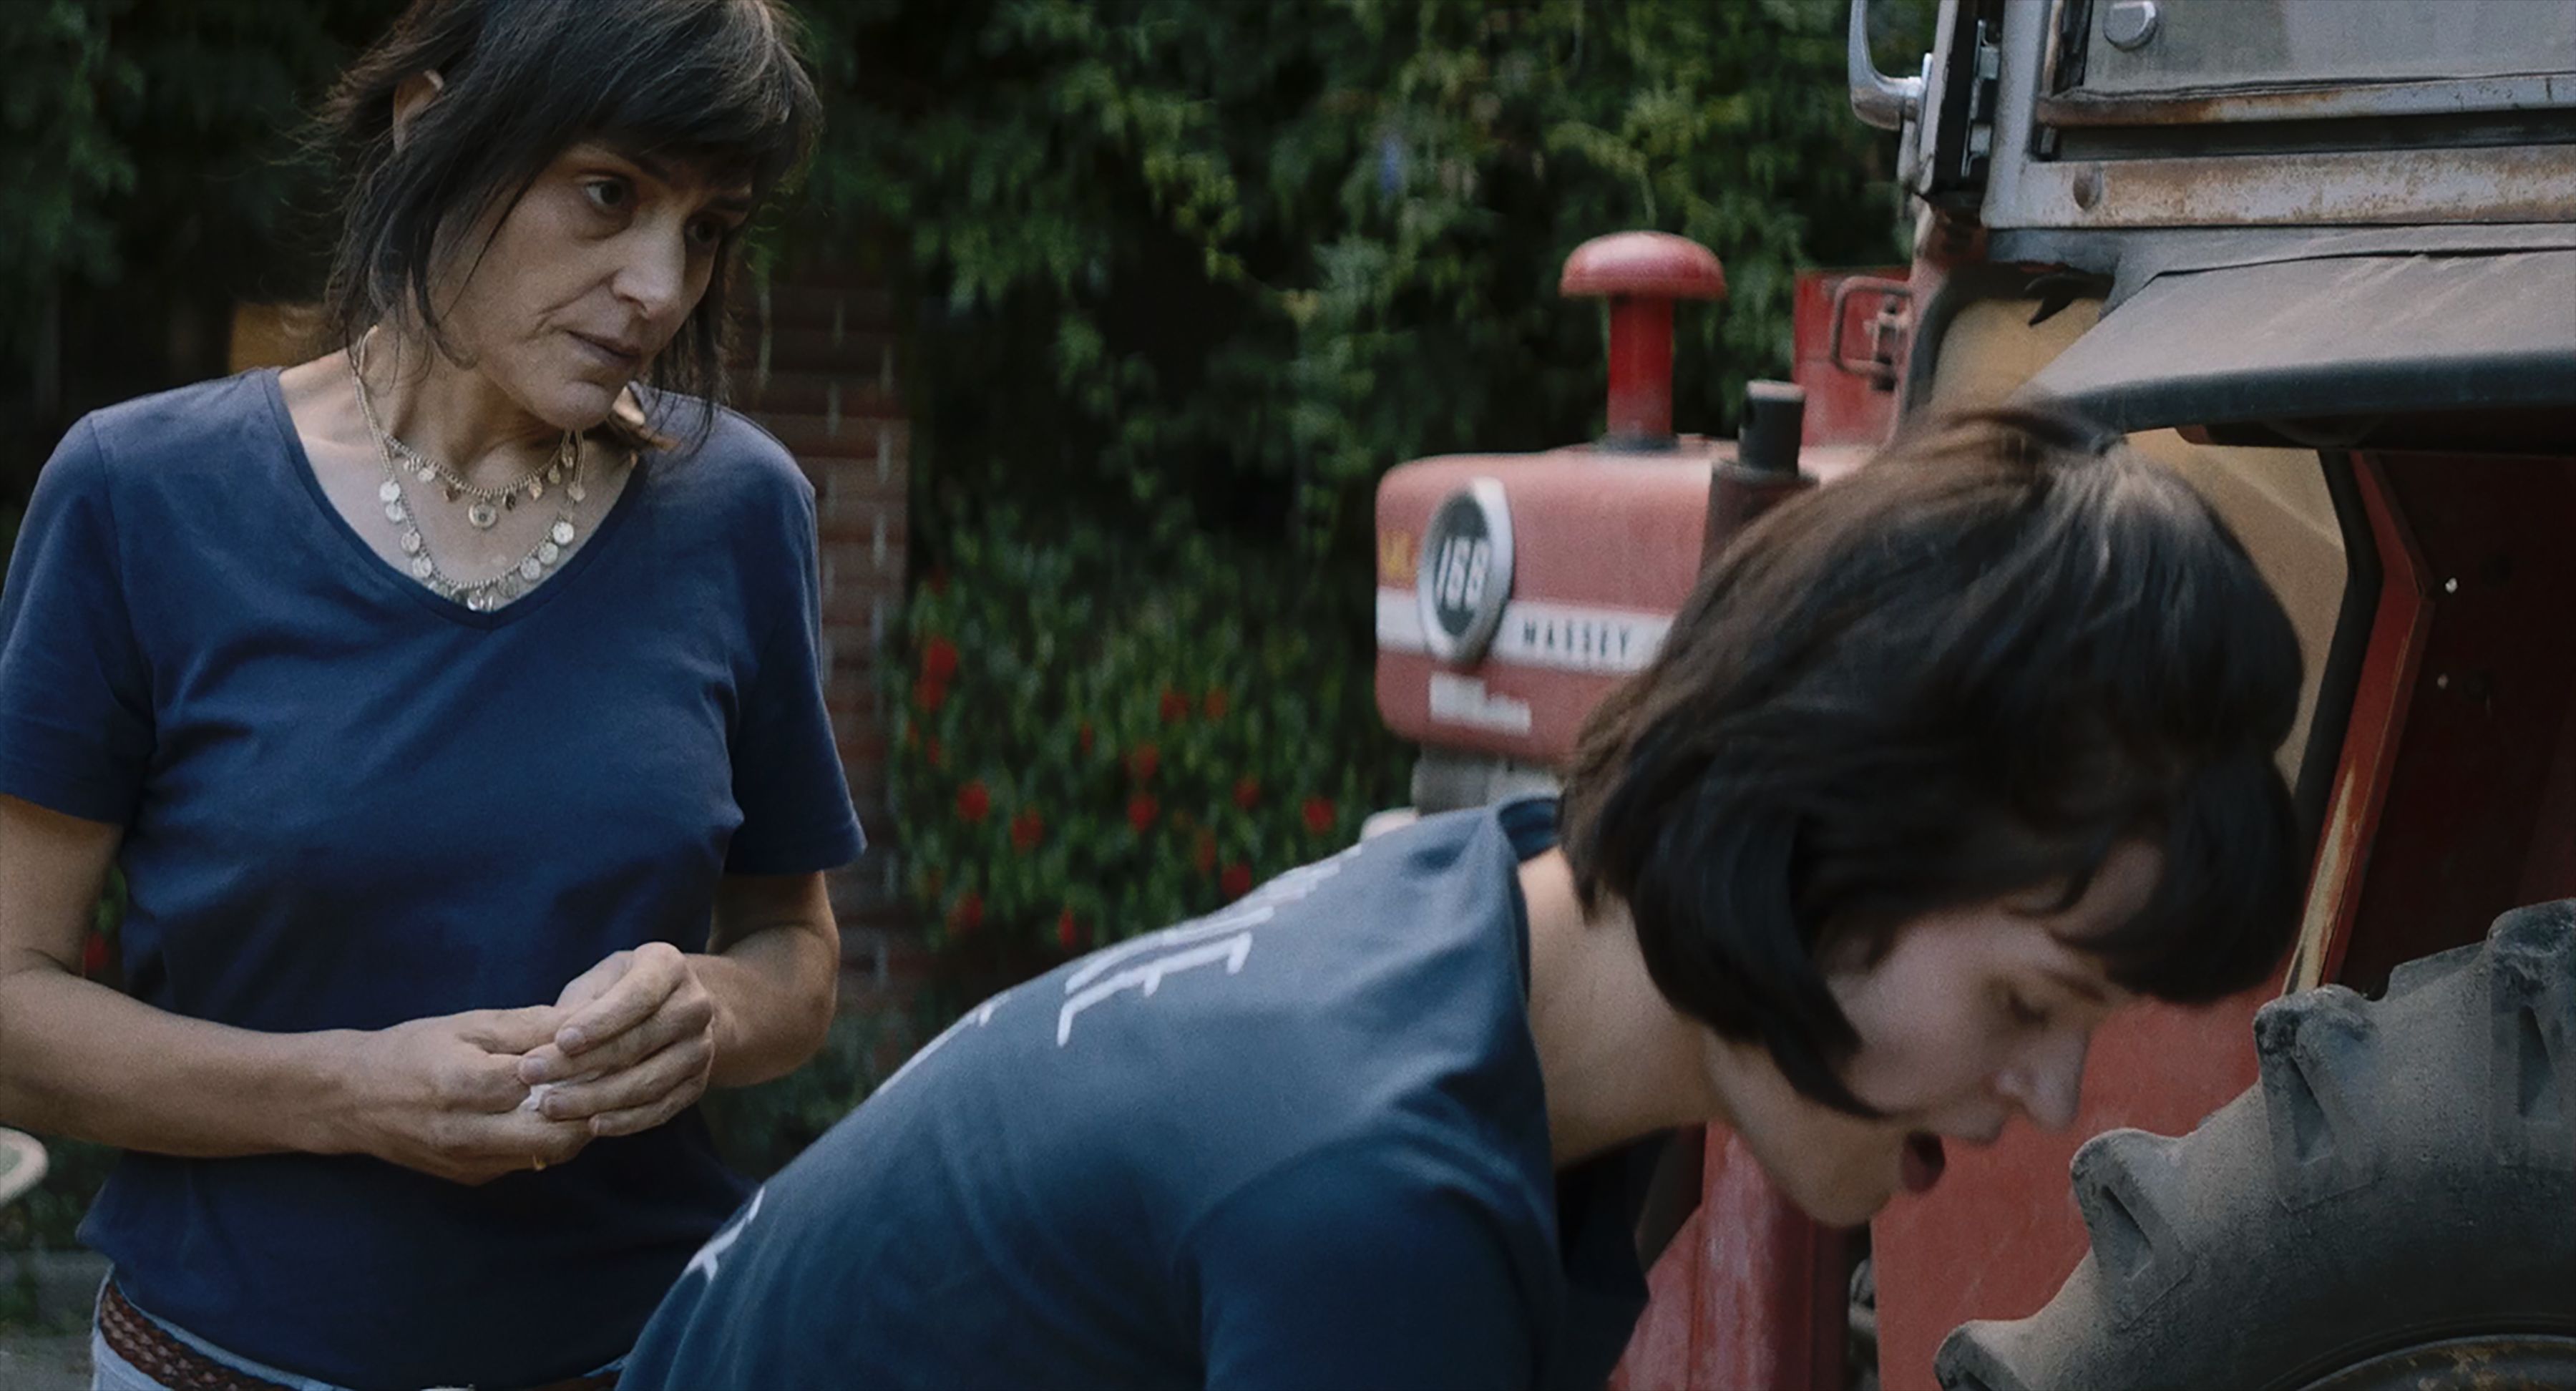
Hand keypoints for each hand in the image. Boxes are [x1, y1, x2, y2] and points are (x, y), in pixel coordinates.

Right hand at [347, 1006, 594, 1184]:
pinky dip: (545, 1140)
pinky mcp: (470, 1177)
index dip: (581, 1065)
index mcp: (463, 1086)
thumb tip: (584, 1020)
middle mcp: (467, 1134)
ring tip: (586, 1094)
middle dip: (590, 1107)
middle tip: (608, 1079)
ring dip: (574, 1127)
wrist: (351, 1100)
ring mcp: (469, 1162)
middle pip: (557, 1135)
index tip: (607, 1049)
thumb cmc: (410, 1051)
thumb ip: (528, 1026)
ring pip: (547, 1154)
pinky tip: (551, 1113)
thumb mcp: (467, 1026)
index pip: (546, 1082)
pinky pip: (525, 1162)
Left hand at [514, 942, 717, 1138]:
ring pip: (649, 1081)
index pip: (638, 996)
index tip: (560, 1041)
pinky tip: (590, 1125)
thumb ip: (576, 1007)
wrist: (675, 1011)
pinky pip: (662, 1108)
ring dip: (596, 1098)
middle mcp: (695, 1006)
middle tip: (531, 1075)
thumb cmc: (619, 991)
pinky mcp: (698, 1084)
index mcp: (669, 967)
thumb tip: (541, 1045)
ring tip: (550, 1105)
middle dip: (580, 1063)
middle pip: (639, 1042)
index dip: (600, 1021)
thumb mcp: (599, 981)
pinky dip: (626, 1121)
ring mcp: (701, 1048)